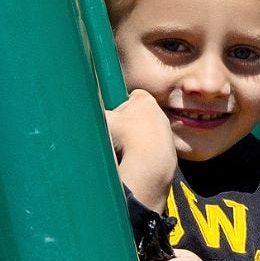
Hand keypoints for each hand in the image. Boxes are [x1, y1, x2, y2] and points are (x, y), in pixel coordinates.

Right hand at [107, 90, 177, 206]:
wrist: (149, 164)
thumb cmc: (124, 137)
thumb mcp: (104, 120)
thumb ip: (97, 114)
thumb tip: (89, 113)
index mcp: (144, 101)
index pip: (133, 96)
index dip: (122, 105)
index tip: (115, 117)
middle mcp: (159, 114)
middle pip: (141, 115)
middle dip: (131, 123)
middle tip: (117, 136)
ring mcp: (167, 133)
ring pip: (150, 134)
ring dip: (140, 141)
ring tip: (126, 153)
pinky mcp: (171, 152)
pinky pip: (155, 151)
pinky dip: (147, 156)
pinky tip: (137, 163)